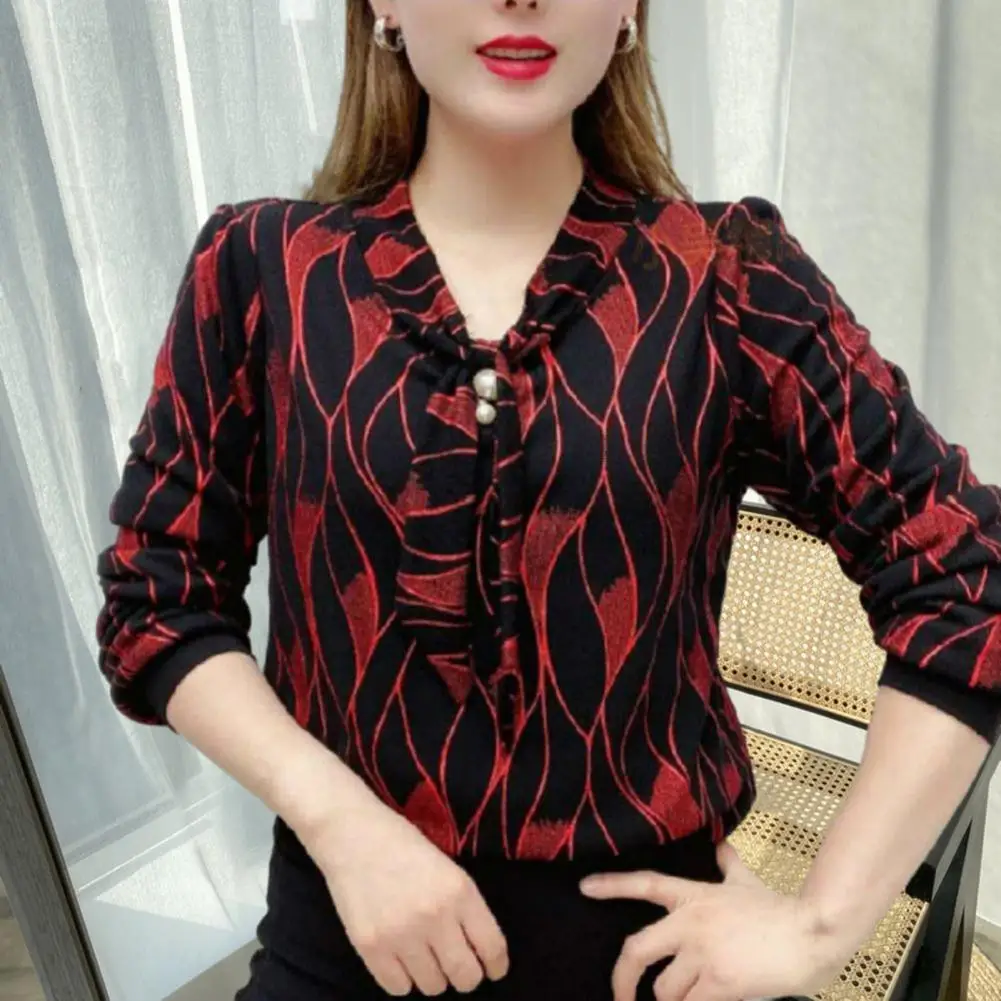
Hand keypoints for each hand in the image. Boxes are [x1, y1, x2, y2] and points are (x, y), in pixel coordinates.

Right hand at [303, 792, 508, 995]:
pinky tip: (399, 957)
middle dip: (466, 976)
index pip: (492, 947)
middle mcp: (434, 916)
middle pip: (465, 977)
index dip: (496, 965)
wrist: (352, 834)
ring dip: (432, 975)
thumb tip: (478, 949)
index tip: (492, 969)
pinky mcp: (370, 946)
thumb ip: (464, 907)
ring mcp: (401, 934)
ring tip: (423, 955)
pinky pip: (398, 988)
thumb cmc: (403, 844)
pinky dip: (402, 978)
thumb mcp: (448, 868)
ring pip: (433, 987)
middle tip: (456, 965)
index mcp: (459, 891)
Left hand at [579, 841, 856, 1000]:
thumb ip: (729, 866)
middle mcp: (689, 922)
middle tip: (621, 998)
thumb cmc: (778, 910)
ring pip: (665, 990)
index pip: (645, 884)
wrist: (810, 933)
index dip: (612, 886)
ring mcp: (702, 953)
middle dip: (622, 980)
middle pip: (636, 950)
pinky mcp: (718, 982)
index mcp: (693, 895)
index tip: (584, 888)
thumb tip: (721, 846)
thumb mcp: (746, 882)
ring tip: (690, 999)